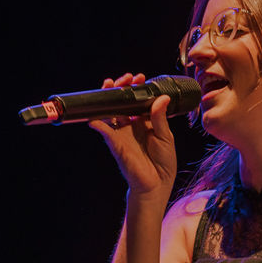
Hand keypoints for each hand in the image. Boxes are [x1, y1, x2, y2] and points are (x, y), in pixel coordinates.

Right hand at [88, 72, 177, 196]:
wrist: (157, 184)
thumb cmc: (163, 162)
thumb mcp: (165, 136)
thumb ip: (160, 118)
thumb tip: (161, 97)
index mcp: (145, 121)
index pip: (137, 100)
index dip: (137, 88)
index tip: (140, 78)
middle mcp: (131, 125)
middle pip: (121, 102)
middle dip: (121, 88)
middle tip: (125, 79)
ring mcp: (121, 133)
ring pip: (110, 111)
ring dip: (108, 98)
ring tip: (110, 85)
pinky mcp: (115, 143)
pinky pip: (104, 130)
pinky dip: (98, 123)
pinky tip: (95, 116)